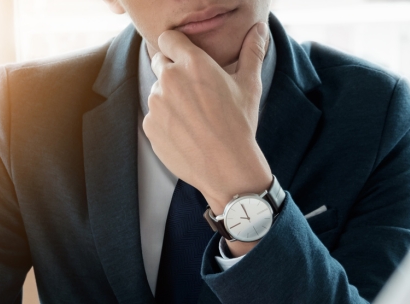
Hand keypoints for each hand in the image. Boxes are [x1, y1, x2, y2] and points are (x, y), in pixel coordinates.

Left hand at [144, 22, 272, 253]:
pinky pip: (153, 117)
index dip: (177, 48)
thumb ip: (251, 52)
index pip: (168, 39)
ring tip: (193, 119)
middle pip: (160, 63)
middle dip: (173, 73)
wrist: (227, 167)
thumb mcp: (249, 85)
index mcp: (193, 63)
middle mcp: (170, 79)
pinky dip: (165, 123)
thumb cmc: (240, 125)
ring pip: (157, 93)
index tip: (185, 60)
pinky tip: (185, 134)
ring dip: (169, 100)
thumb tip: (259, 29)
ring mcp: (156, 104)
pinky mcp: (150, 126)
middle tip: (194, 94)